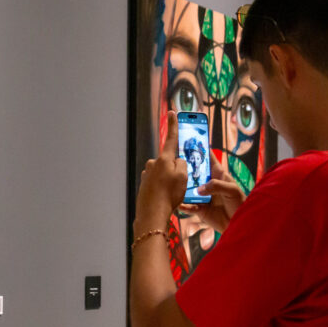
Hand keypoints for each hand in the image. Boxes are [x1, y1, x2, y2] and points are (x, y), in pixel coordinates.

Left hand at [134, 111, 188, 236]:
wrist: (151, 213)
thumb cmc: (169, 195)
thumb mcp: (183, 177)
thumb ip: (182, 164)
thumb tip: (177, 161)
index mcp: (164, 159)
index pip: (171, 138)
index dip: (173, 125)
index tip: (172, 113)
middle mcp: (152, 164)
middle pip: (169, 161)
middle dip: (176, 170)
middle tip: (180, 185)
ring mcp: (146, 174)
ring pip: (163, 174)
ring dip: (169, 181)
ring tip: (172, 195)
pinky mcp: (143, 184)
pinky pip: (157, 183)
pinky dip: (162, 189)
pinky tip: (165, 199)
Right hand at [180, 152, 244, 232]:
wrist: (239, 223)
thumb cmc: (240, 203)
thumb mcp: (232, 190)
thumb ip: (216, 186)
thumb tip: (199, 188)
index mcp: (218, 175)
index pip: (209, 159)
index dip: (201, 150)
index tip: (190, 141)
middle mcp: (208, 183)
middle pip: (194, 172)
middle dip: (185, 167)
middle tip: (173, 162)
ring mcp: (202, 196)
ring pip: (188, 189)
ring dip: (181, 187)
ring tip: (172, 184)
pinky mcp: (199, 208)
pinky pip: (188, 206)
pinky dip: (183, 205)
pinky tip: (179, 204)